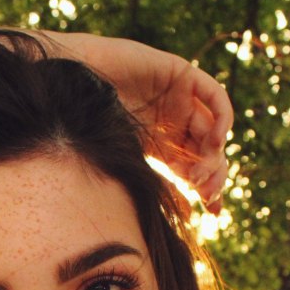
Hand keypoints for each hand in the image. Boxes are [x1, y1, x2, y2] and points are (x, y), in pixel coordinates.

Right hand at [66, 35, 231, 210]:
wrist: (68, 88)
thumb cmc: (86, 127)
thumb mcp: (128, 162)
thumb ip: (158, 182)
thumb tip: (189, 215)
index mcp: (161, 143)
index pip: (194, 166)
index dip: (208, 188)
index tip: (211, 211)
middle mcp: (173, 121)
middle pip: (207, 149)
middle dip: (211, 174)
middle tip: (204, 193)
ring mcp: (178, 98)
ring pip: (212, 127)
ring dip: (214, 153)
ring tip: (201, 173)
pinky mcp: (180, 73)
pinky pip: (213, 95)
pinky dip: (222, 118)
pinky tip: (213, 141)